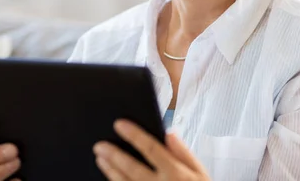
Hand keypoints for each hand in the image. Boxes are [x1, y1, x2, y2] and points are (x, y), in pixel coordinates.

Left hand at [93, 119, 210, 180]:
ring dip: (110, 171)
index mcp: (175, 173)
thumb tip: (168, 133)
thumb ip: (184, 153)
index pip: (150, 148)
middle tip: (99, 145)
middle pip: (132, 167)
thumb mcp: (201, 173)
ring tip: (100, 159)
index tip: (119, 124)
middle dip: (114, 154)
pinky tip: (110, 179)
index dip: (134, 134)